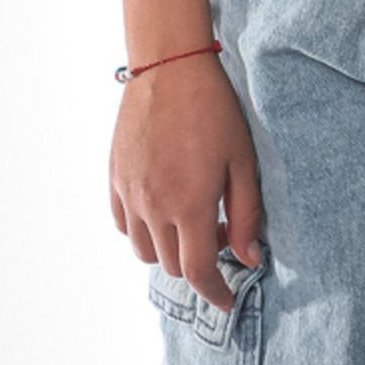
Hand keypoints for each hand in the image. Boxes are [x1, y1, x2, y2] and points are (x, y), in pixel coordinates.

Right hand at [109, 51, 264, 312]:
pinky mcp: (115, 178)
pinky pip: (122, 223)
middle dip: (198, 263)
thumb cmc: (214, 108)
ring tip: (190, 219)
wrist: (171, 66)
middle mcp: (153, 206)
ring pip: (142, 250)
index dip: (214, 293)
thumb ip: (247, 214)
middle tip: (221, 234)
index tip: (226, 298)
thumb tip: (249, 258)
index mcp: (189, 205)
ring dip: (167, 248)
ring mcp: (129, 193)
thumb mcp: (243, 160)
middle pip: (171, 265)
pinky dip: (141, 229)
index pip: (197, 272)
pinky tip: (162, 206)